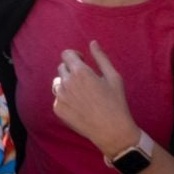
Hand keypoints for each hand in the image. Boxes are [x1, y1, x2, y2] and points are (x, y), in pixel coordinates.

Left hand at [51, 42, 140, 157]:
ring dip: (67, 84)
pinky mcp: (58, 109)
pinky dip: (66, 98)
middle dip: (72, 70)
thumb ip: (101, 58)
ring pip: (58, 82)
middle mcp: (67, 82)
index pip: (66, 54)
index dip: (75, 56)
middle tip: (87, 81)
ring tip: (83, 94)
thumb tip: (92, 43)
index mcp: (80, 72)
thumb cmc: (116, 102)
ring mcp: (60, 97)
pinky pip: (58, 97)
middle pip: (62, 67)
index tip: (83, 62)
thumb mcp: (114, 77)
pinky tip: (80, 105)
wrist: (112, 131)